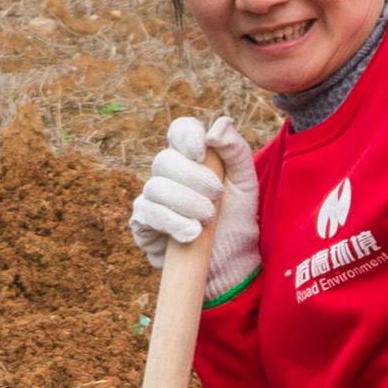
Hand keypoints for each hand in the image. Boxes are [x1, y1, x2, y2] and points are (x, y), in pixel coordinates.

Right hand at [126, 116, 261, 298]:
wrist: (230, 260)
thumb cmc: (237, 218)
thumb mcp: (245, 183)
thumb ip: (236, 151)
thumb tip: (217, 126)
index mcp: (192, 157)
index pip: (179, 130)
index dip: (186, 137)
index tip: (202, 153)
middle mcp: (168, 173)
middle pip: (165, 160)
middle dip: (193, 179)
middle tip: (216, 198)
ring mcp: (151, 197)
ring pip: (155, 187)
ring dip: (186, 204)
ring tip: (208, 221)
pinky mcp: (142, 223)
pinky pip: (147, 213)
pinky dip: (171, 222)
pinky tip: (191, 234)